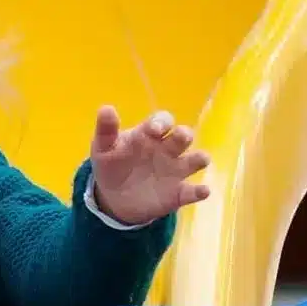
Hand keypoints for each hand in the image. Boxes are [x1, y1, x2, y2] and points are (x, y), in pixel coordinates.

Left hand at [90, 106, 210, 226]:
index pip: (162, 121)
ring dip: (200, 158)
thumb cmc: (112, 164)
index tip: (154, 129)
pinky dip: (199, 191)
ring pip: (195, 159)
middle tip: (180, 137)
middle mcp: (168, 149)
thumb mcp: (104, 148)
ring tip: (200, 159)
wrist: (114, 196)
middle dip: (184, 134)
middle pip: (183, 136)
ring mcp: (175, 170)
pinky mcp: (178, 193)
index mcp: (150, 134)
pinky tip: (202, 191)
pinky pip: (192, 191)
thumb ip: (106, 130)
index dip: (162, 122)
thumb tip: (106, 109)